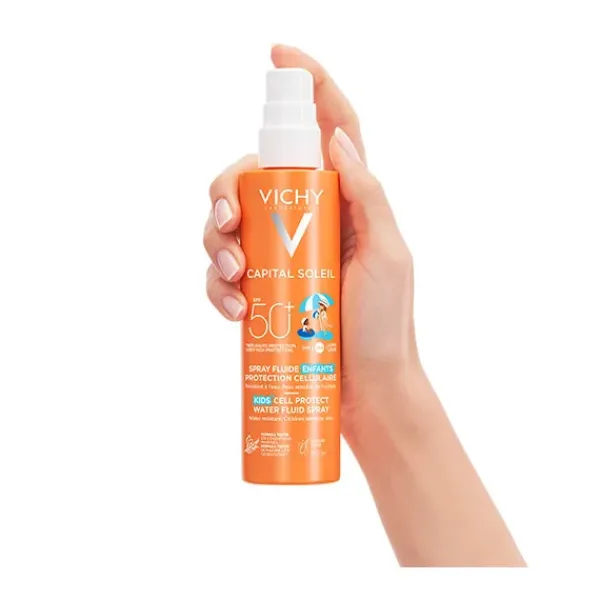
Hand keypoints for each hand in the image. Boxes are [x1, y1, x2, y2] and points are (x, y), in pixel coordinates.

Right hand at [204, 45, 417, 437]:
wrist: (366, 389)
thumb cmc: (386, 325)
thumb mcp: (389, 256)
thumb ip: (369, 196)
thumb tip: (338, 140)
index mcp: (346, 202)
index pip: (328, 130)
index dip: (307, 85)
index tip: (278, 54)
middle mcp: (308, 220)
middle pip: (253, 176)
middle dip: (226, 189)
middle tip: (227, 223)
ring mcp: (280, 255)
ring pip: (227, 223)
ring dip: (215, 242)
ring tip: (233, 276)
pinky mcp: (262, 291)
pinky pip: (223, 274)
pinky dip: (217, 286)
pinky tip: (232, 309)